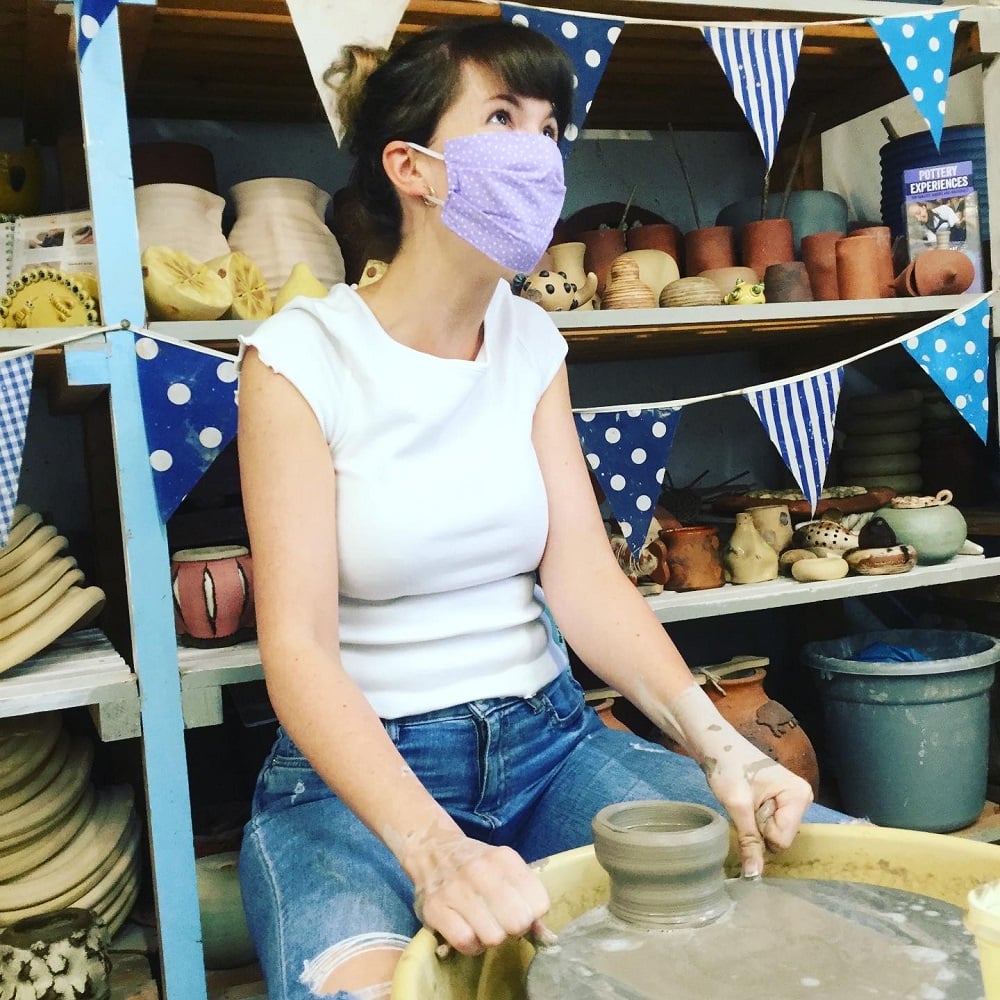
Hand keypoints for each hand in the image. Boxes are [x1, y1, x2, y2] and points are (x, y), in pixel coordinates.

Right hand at [404, 825, 549, 955]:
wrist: (432, 849)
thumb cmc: (475, 864)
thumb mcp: (505, 868)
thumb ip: (527, 895)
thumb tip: (544, 933)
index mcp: (504, 858)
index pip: (539, 903)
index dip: (532, 914)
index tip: (520, 910)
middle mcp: (481, 870)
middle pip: (518, 922)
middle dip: (513, 928)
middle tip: (501, 921)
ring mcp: (456, 889)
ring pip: (493, 936)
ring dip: (490, 938)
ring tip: (482, 926)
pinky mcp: (434, 908)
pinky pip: (466, 942)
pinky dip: (470, 945)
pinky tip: (468, 932)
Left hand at [654, 683, 812, 877]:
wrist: (715, 745)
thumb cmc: (728, 767)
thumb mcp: (737, 805)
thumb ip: (749, 841)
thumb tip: (754, 876)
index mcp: (800, 795)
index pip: (782, 839)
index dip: (760, 831)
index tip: (747, 807)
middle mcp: (802, 799)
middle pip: (781, 838)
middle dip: (759, 829)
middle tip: (745, 805)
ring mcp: (792, 801)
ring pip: (774, 834)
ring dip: (755, 825)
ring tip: (745, 802)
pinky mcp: (781, 803)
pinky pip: (769, 826)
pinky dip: (755, 821)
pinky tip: (748, 804)